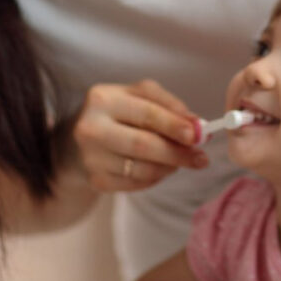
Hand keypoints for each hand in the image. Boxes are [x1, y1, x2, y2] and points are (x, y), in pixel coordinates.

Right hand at [72, 79, 209, 191]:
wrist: (80, 138)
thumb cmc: (118, 113)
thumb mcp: (141, 97)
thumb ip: (170, 106)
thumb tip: (199, 126)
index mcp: (103, 99)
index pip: (147, 114)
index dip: (176, 126)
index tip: (199, 135)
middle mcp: (91, 128)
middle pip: (144, 145)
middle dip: (178, 153)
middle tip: (201, 158)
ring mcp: (91, 157)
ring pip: (142, 168)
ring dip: (170, 166)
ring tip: (180, 161)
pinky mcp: (95, 179)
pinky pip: (136, 183)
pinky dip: (155, 177)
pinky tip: (160, 169)